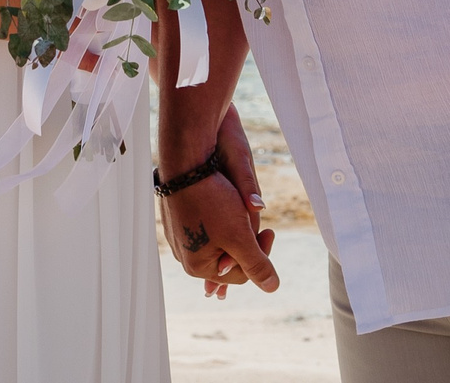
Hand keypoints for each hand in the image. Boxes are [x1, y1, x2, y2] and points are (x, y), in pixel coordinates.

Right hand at [163, 111, 278, 296]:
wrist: (185, 161)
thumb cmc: (211, 199)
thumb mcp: (240, 235)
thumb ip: (257, 264)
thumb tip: (273, 287)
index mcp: (198, 266)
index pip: (241, 273)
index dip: (260, 253)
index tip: (270, 229)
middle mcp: (184, 256)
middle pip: (228, 256)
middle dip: (244, 239)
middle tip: (252, 216)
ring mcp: (178, 236)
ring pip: (218, 239)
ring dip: (232, 226)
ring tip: (236, 205)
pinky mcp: (177, 217)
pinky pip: (204, 223)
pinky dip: (218, 214)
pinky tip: (221, 198)